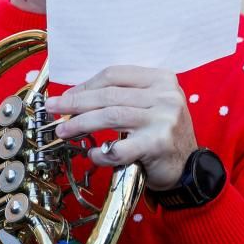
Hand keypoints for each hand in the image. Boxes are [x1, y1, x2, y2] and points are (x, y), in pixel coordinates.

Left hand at [47, 67, 197, 189]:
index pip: (115, 75)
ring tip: (63, 130)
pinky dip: (101, 153)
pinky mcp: (158, 144)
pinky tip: (92, 154)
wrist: (189, 168)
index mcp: (161, 79)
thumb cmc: (162, 135)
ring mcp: (163, 119)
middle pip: (109, 94)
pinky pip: (119, 147)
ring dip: (81, 123)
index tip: (68, 95)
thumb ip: (123, 97)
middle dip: (76, 102)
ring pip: (110, 115)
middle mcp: (165, 96)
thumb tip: (76, 96)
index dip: (86, 84)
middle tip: (54, 108)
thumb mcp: (151, 105)